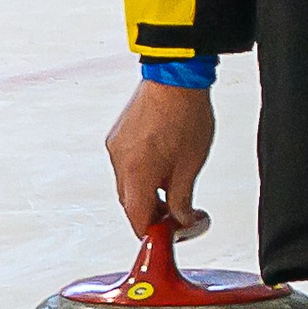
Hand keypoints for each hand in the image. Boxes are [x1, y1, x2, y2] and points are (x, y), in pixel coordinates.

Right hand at [104, 79, 214, 238]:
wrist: (176, 76)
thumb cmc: (186, 114)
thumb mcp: (191, 165)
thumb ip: (182, 198)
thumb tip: (181, 219)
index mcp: (136, 174)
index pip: (137, 220)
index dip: (154, 232)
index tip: (172, 232)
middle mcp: (119, 162)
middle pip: (130, 203)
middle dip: (153, 212)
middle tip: (178, 212)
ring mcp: (116, 146)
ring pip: (127, 184)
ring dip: (147, 191)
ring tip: (174, 183)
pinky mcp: (118, 134)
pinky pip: (126, 164)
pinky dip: (141, 172)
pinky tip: (162, 163)